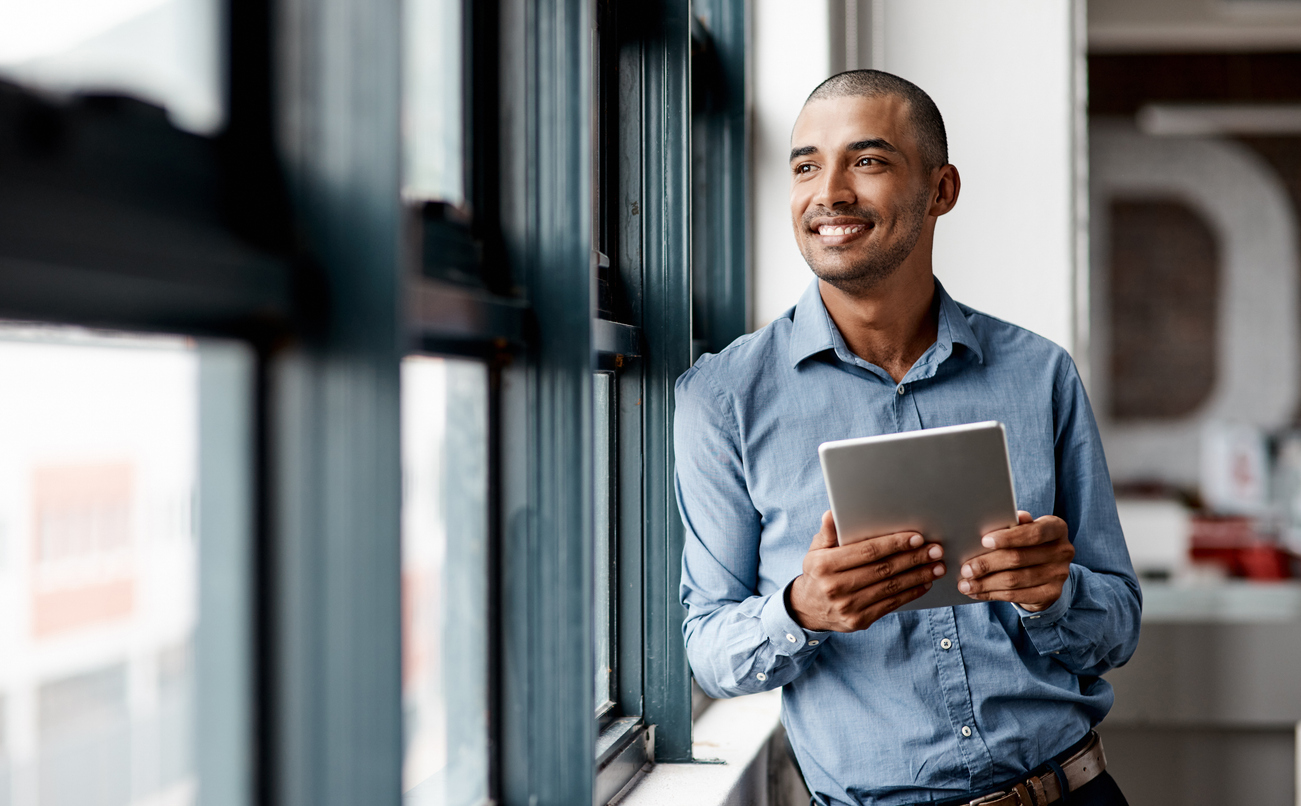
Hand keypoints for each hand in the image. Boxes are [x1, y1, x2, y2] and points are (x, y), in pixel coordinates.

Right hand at [787, 511, 946, 631]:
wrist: (808, 608)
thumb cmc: (818, 572)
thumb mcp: (816, 549)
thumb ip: (828, 532)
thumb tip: (832, 513)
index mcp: (825, 565)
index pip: (867, 552)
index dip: (894, 544)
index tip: (916, 537)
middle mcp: (835, 587)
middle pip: (883, 569)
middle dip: (913, 558)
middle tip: (935, 550)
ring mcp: (848, 606)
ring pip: (890, 588)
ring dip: (918, 576)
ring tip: (937, 566)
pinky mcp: (859, 621)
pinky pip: (890, 605)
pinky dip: (910, 593)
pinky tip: (924, 583)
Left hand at [957, 511, 1073, 610]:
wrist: (1047, 570)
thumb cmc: (1028, 543)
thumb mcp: (1024, 529)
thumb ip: (1013, 525)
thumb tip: (1002, 519)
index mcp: (1056, 528)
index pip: (1034, 532)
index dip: (1008, 537)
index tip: (984, 541)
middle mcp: (1063, 550)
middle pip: (1019, 558)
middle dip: (987, 564)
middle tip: (966, 568)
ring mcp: (1059, 574)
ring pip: (1014, 580)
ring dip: (985, 583)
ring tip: (965, 584)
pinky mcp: (1052, 594)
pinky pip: (1017, 596)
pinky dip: (992, 594)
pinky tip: (977, 592)